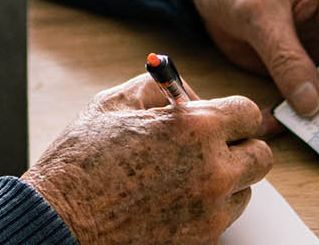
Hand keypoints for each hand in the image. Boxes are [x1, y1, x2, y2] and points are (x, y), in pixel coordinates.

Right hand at [22, 74, 271, 244]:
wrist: (58, 223)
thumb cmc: (79, 163)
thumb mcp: (113, 103)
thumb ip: (158, 89)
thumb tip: (185, 92)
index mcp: (195, 128)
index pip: (249, 113)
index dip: (231, 114)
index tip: (219, 120)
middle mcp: (212, 170)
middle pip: (261, 156)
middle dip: (239, 148)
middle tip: (210, 148)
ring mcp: (209, 212)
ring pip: (244, 192)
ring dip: (224, 183)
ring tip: (181, 179)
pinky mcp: (201, 242)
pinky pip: (220, 221)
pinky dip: (205, 211)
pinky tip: (170, 203)